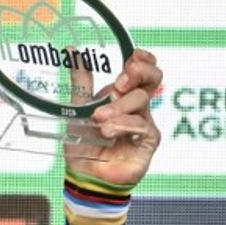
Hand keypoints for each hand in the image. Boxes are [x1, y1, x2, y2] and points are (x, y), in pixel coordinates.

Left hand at [64, 48, 162, 186]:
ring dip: (118, 107)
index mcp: (122, 94)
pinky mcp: (149, 141)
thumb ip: (80, 81)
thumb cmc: (84, 142)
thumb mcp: (77, 107)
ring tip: (98, 119)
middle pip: (153, 77)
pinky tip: (108, 131)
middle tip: (118, 83)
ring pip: (142, 100)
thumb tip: (72, 51)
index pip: (145, 68)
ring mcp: (145, 122)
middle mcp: (137, 106)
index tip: (132, 57)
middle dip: (137, 73)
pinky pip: (142, 125)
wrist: (84, 173)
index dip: (143, 59)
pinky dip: (123, 125)